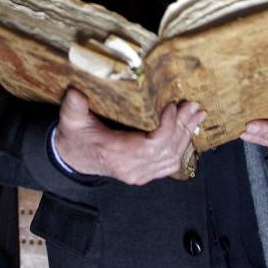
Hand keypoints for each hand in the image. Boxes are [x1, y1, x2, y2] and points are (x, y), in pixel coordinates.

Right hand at [53, 88, 206, 184]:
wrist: (74, 158)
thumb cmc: (75, 137)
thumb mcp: (71, 119)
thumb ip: (74, 106)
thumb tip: (76, 93)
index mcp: (115, 154)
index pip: (151, 146)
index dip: (167, 128)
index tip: (172, 107)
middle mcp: (130, 168)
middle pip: (167, 150)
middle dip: (183, 126)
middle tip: (193, 106)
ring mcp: (139, 174)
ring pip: (172, 158)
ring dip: (186, 135)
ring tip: (196, 115)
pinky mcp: (144, 174)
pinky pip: (170, 164)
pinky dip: (182, 147)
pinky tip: (188, 131)